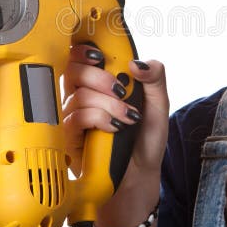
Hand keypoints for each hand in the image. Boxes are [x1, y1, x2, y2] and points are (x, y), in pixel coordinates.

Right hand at [62, 44, 169, 188]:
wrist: (139, 176)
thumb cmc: (145, 140)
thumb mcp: (158, 104)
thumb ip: (155, 77)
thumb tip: (135, 63)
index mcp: (101, 83)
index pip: (81, 57)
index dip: (84, 50)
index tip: (100, 56)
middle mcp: (83, 96)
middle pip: (74, 70)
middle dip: (101, 78)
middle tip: (123, 92)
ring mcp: (74, 116)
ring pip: (79, 94)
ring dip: (108, 104)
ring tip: (128, 118)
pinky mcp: (68, 137)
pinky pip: (76, 117)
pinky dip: (99, 119)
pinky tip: (114, 129)